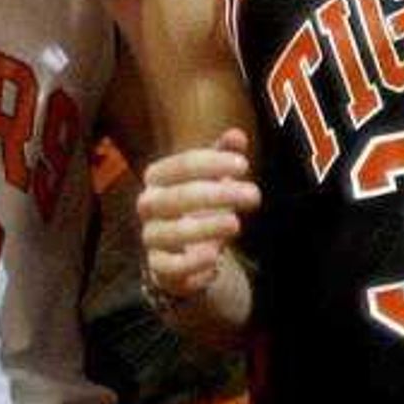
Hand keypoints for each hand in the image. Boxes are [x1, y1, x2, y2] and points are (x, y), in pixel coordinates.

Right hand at [139, 129, 258, 315]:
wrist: (186, 250)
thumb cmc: (202, 205)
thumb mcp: (214, 178)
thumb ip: (224, 156)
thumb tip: (236, 135)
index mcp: (158, 179)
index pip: (180, 165)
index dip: (211, 163)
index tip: (243, 165)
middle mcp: (149, 206)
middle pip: (177, 197)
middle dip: (218, 194)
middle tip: (254, 195)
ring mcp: (151, 237)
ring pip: (171, 233)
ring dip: (206, 228)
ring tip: (236, 223)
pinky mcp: (159, 267)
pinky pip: (169, 267)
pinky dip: (193, 263)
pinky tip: (216, 257)